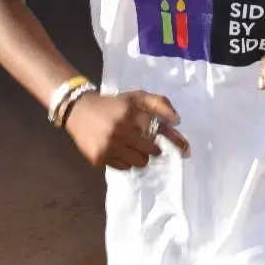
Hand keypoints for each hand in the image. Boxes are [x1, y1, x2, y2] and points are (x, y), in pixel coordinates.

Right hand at [66, 90, 189, 169]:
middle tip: (146, 144)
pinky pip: (124, 168)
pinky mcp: (99, 158)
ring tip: (131, 148)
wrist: (78, 110)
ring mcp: (110, 146)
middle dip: (152, 149)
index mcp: (132, 113)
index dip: (175, 140)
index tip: (186, 149)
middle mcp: (122, 130)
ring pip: (140, 162)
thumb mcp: (135, 97)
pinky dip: (125, 162)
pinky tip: (118, 151)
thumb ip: (159, 103)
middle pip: (152, 151)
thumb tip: (177, 120)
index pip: (160, 131)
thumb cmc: (112, 104)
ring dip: (140, 157)